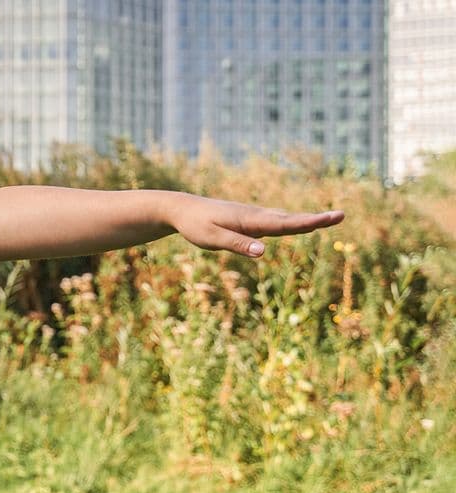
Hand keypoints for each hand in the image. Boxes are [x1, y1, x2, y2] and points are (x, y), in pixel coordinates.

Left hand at [168, 193, 343, 257]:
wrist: (181, 209)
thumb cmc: (195, 226)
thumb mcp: (212, 239)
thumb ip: (237, 244)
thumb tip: (263, 251)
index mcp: (251, 220)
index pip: (285, 224)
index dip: (310, 222)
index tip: (332, 217)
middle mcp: (256, 215)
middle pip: (291, 219)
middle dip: (316, 219)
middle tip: (342, 215)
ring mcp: (253, 217)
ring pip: (284, 219)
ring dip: (306, 219)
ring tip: (328, 219)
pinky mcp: (248, 220)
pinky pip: (274, 222)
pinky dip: (291, 222)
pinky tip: (298, 224)